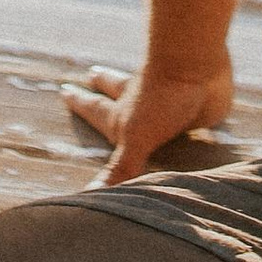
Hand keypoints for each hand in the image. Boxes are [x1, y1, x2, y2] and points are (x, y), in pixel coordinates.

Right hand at [61, 53, 234, 183]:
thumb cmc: (161, 99)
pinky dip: (179, 106)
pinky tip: (187, 108)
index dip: (80, 104)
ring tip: (128, 78)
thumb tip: (89, 196)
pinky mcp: (195, 105)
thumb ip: (119, 169)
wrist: (197, 66)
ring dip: (136, 87)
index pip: (96, 109)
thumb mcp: (135, 138)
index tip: (64, 92)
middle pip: (117, 90)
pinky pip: (184, 108)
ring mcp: (169, 102)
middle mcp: (142, 103)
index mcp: (124, 113)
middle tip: (92, 73)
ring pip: (147, 93)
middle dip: (104, 85)